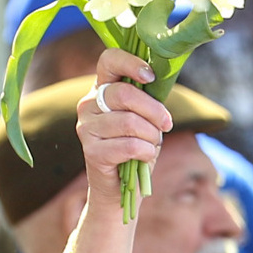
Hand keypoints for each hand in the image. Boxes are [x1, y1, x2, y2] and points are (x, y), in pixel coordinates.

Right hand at [61, 50, 166, 252]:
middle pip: (123, 94)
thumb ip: (148, 98)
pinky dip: (147, 152)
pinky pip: (129, 145)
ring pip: (129, 122)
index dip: (130, 62)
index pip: (108, 60)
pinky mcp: (91, 152)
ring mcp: (86, 129)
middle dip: (154, 110)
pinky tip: (146, 157)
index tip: (151, 77)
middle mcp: (87, 105)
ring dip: (151, 135)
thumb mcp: (145, 119)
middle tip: (166, 124)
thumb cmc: (135, 150)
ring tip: (152, 144)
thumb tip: (160, 77)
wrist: (120, 192)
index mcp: (100, 90)